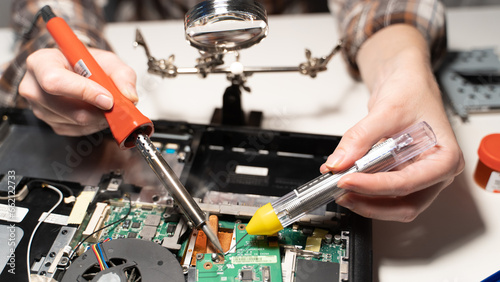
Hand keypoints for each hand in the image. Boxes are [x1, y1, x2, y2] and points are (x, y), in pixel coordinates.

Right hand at [19, 48, 137, 135]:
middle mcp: (34, 86)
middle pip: (67, 108)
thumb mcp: (107, 60)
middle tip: (115, 104)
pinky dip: (94, 124)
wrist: (79, 71)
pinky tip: (96, 111)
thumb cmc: (86, 63)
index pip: (55, 81)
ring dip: (98, 117)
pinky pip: (77, 131)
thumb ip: (122, 74)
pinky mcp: (51, 124)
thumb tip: (129, 95)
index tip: (108, 98)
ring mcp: (40, 109)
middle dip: (98, 110)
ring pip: (75, 122)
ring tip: (105, 103)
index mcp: (42, 62)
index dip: (84, 92)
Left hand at [320, 25, 463, 221]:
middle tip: (342, 192)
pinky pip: (383, 193)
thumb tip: (339, 162)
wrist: (404, 81)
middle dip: (371, 203)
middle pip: (405, 204)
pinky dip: (363, 191)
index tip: (346, 180)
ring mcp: (418, 176)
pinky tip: (345, 181)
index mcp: (445, 157)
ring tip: (340, 189)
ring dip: (366, 201)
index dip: (375, 186)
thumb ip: (360, 138)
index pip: (409, 183)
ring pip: (394, 204)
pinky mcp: (400, 174)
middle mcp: (434, 172)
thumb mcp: (386, 110)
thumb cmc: (411, 90)